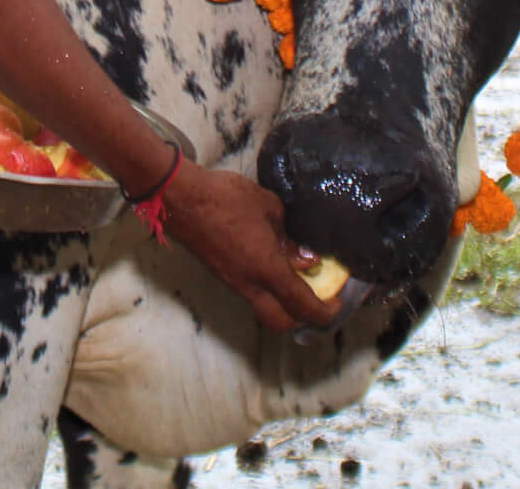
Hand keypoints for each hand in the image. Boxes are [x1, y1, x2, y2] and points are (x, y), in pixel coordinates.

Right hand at [160, 161, 338, 332]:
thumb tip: (305, 257)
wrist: (180, 198)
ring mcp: (232, 281)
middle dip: (302, 319)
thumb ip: (289, 236)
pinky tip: (271, 263)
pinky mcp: (221, 272)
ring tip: (297, 278)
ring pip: (264, 308)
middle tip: (317, 298)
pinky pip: (250, 291)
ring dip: (283, 302)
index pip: (302, 306)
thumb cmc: (225, 198)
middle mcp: (249, 284)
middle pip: (281, 322)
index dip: (326, 312)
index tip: (339, 303)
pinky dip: (266, 287)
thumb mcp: (268, 208)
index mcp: (266, 269)